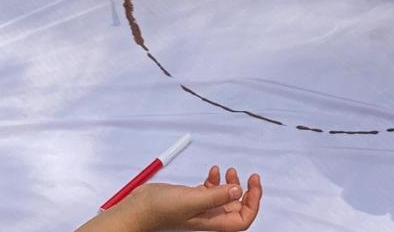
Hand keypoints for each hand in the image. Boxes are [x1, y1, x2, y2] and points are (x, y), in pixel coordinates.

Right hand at [112, 166, 262, 231]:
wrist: (139, 208)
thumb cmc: (160, 211)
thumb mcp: (192, 200)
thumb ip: (216, 196)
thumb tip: (239, 191)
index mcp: (213, 223)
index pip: (244, 219)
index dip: (254, 203)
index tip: (254, 183)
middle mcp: (210, 217)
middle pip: (237, 207)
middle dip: (245, 190)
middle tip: (250, 175)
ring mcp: (201, 208)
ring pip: (225, 197)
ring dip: (231, 184)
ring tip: (228, 170)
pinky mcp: (192, 199)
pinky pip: (211, 191)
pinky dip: (215, 180)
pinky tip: (212, 172)